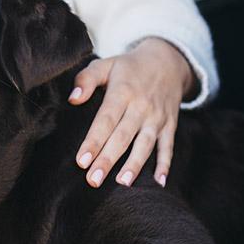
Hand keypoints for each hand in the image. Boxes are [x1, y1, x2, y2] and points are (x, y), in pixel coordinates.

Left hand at [68, 38, 194, 187]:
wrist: (168, 61)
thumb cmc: (128, 68)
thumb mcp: (106, 64)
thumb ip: (87, 79)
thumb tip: (73, 99)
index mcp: (122, 92)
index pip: (105, 120)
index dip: (94, 141)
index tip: (82, 161)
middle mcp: (141, 107)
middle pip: (123, 136)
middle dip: (108, 159)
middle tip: (94, 180)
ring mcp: (157, 118)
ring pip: (145, 144)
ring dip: (135, 165)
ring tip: (123, 183)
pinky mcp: (169, 125)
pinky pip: (168, 147)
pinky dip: (165, 164)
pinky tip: (159, 182)